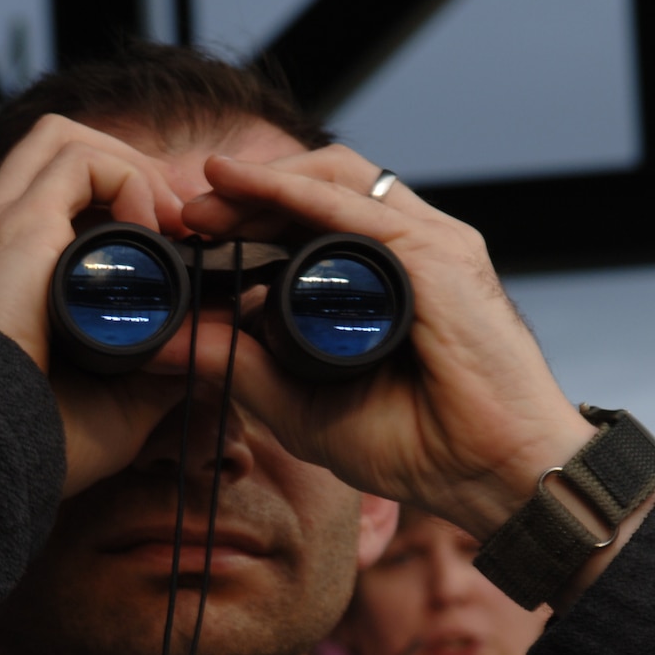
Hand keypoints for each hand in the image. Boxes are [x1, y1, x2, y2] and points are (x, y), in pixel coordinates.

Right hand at [0, 115, 192, 495]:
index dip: (113, 205)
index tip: (167, 246)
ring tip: (167, 220)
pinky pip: (78, 161)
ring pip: (62, 142)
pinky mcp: (16, 228)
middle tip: (174, 222)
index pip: (48, 203)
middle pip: (52, 154)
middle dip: (125, 169)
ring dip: (128, 166)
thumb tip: (217, 348)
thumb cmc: (32, 443)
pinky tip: (152, 228)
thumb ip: (161, 368)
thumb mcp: (112, 400)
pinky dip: (127, 178)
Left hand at [176, 146, 599, 542]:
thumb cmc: (420, 445)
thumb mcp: (300, 407)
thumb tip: (164, 342)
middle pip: (317, 189)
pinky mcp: (440, 254)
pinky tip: (248, 189)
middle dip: (245, 193)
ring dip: (264, 182)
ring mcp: (428, 245)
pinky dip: (296, 193)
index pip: (308, 223)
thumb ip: (237, 369)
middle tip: (186, 212)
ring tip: (207, 194)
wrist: (491, 473)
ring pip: (335, 181)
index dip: (247, 218)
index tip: (188, 235)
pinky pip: (356, 209)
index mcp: (381, 281)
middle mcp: (407, 252)